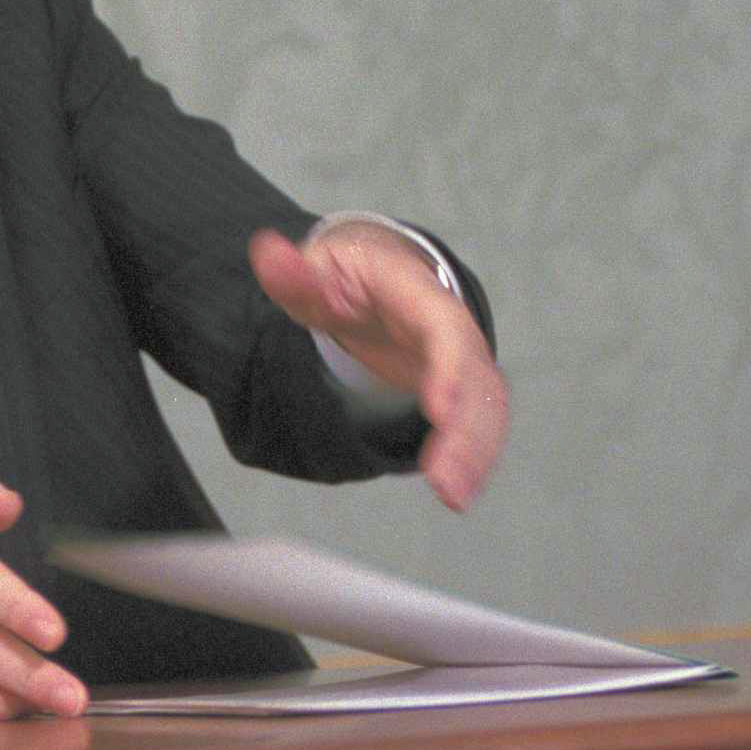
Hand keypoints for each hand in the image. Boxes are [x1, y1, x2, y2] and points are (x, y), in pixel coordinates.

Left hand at [249, 222, 507, 511]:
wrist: (381, 279)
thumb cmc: (352, 278)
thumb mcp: (320, 272)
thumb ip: (296, 275)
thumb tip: (266, 252)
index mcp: (421, 296)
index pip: (444, 330)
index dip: (448, 369)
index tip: (440, 408)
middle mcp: (454, 331)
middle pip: (474, 379)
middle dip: (466, 432)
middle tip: (447, 482)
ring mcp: (464, 363)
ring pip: (485, 410)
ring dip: (474, 455)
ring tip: (453, 497)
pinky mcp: (463, 393)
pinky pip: (480, 426)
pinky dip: (475, 459)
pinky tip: (459, 492)